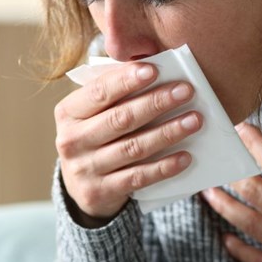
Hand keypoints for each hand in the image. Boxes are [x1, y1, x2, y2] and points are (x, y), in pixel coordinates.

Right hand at [55, 62, 201, 225]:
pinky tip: (185, 156)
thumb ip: (114, 91)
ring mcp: (84, 169)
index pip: (98, 92)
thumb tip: (153, 69)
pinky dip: (164, 166)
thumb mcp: (93, 112)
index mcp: (68, 112)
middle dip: (156, 102)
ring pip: (133, 148)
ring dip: (167, 133)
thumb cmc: (95, 135)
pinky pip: (138, 177)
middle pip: (120, 118)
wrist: (79, 185)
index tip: (154, 70)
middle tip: (186, 91)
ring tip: (194, 120)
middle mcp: (71, 140)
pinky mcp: (99, 192)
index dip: (126, 80)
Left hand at [203, 119, 261, 261]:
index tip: (240, 127)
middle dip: (233, 171)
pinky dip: (240, 249)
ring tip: (207, 192)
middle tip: (216, 155)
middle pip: (254, 190)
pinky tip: (225, 241)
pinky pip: (258, 258)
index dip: (257, 144)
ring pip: (248, 221)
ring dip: (225, 206)